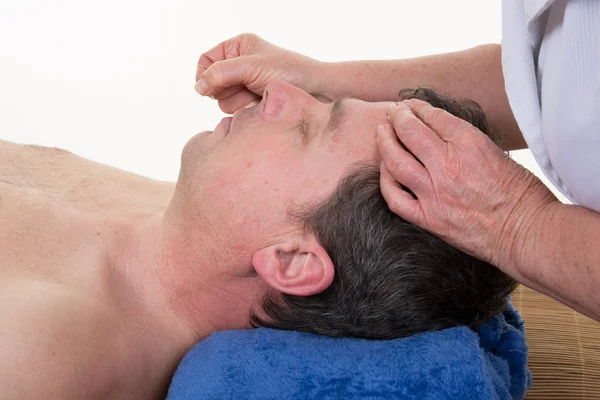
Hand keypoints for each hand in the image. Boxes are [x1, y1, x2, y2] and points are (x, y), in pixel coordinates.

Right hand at [195, 33, 324, 112]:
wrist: (318, 90)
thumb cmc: (289, 73)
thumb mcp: (251, 68)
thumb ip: (221, 74)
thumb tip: (198, 86)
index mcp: (239, 46)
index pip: (206, 60)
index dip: (204, 76)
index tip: (208, 90)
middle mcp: (241, 63)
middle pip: (213, 83)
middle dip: (228, 90)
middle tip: (248, 88)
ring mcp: (247, 82)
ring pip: (224, 100)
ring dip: (240, 101)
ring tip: (260, 95)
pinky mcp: (254, 99)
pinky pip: (237, 110)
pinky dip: (248, 109)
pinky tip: (264, 104)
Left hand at [377, 99, 556, 264]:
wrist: (527, 232)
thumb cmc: (521, 194)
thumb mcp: (497, 152)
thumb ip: (466, 142)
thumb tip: (440, 132)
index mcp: (470, 144)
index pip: (434, 117)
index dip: (418, 108)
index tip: (411, 106)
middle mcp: (448, 165)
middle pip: (410, 132)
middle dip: (397, 117)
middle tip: (393, 113)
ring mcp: (434, 192)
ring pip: (395, 161)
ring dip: (384, 142)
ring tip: (381, 133)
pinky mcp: (428, 218)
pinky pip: (395, 198)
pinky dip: (385, 181)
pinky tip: (385, 172)